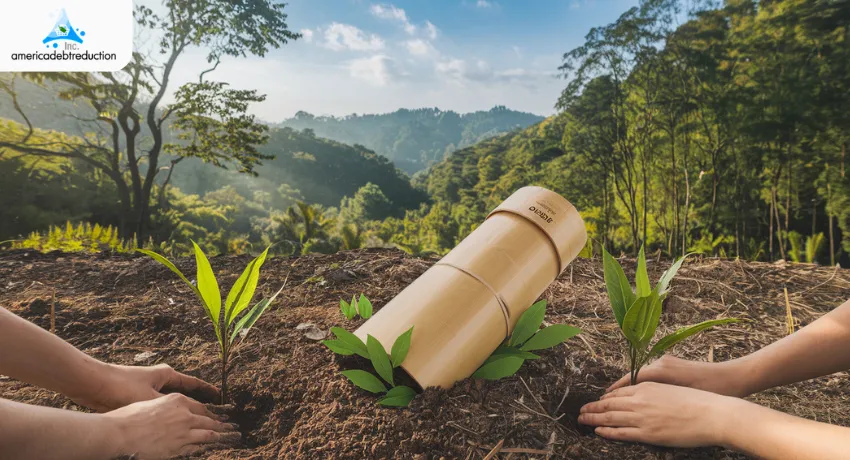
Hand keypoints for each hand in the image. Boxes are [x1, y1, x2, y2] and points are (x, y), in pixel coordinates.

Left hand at [71, 363, 219, 411]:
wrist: (93, 384)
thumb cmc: (122, 387)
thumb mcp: (150, 399)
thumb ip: (168, 409)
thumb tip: (186, 420)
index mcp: (167, 375)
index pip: (194, 384)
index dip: (208, 392)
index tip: (221, 399)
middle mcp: (161, 379)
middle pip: (186, 392)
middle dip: (199, 402)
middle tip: (213, 414)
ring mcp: (150, 387)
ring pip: (173, 400)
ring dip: (183, 409)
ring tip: (195, 421)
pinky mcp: (139, 396)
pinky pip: (161, 405)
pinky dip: (169, 413)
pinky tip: (171, 423)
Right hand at [105, 393, 238, 458]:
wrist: (119, 433)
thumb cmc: (127, 418)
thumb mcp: (148, 404)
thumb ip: (162, 408)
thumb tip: (165, 414)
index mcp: (176, 400)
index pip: (200, 406)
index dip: (211, 411)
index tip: (220, 413)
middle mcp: (184, 414)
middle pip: (209, 418)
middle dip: (222, 422)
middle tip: (233, 425)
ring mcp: (184, 431)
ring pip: (209, 432)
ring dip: (222, 434)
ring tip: (232, 436)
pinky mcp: (179, 446)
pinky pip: (199, 446)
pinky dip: (208, 446)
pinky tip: (214, 447)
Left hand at [579, 382, 744, 447]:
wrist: (712, 413)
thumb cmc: (697, 400)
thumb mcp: (670, 388)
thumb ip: (654, 391)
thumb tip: (645, 396)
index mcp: (647, 386)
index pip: (619, 391)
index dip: (605, 398)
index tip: (597, 401)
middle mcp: (641, 399)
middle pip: (610, 403)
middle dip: (593, 407)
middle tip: (581, 411)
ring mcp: (643, 417)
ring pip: (611, 417)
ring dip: (593, 418)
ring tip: (582, 420)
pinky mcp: (648, 433)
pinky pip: (622, 432)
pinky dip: (608, 431)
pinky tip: (598, 431)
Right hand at [606, 355, 749, 396]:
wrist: (735, 378)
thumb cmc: (713, 389)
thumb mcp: (683, 396)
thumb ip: (659, 397)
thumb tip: (636, 402)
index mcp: (661, 370)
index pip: (631, 380)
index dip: (615, 391)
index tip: (602, 401)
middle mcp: (661, 363)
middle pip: (633, 377)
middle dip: (617, 391)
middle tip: (601, 402)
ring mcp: (668, 363)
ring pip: (641, 377)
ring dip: (628, 388)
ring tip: (615, 400)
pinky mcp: (675, 366)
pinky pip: (651, 376)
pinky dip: (641, 385)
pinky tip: (638, 395)